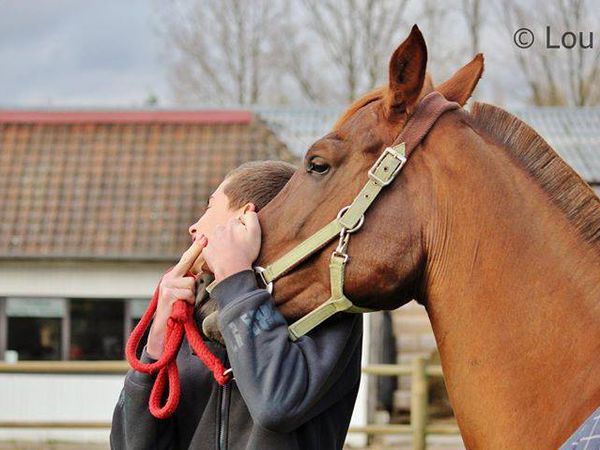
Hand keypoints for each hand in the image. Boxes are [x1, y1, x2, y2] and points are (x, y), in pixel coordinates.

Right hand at [146, 235, 206, 358]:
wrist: (164, 329)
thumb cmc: (178, 312)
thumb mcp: (186, 294)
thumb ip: (191, 284)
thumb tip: (204, 276)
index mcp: (174, 275)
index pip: (186, 259)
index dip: (196, 248)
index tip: (205, 237)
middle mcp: (169, 277)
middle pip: (189, 267)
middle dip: (195, 271)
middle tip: (197, 266)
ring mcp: (167, 284)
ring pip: (191, 283)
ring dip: (191, 296)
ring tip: (185, 304)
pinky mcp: (168, 293)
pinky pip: (187, 292)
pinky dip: (188, 301)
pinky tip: (181, 307)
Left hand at [203, 207, 260, 282]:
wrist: (232, 270)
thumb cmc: (246, 252)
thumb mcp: (255, 232)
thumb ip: (252, 217)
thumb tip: (250, 208)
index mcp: (231, 223)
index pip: (238, 223)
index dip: (243, 231)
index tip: (246, 240)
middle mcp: (219, 229)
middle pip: (227, 230)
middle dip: (232, 236)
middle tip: (239, 248)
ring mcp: (211, 240)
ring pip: (219, 239)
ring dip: (224, 243)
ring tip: (231, 254)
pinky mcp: (206, 251)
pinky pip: (211, 249)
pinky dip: (216, 252)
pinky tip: (223, 258)